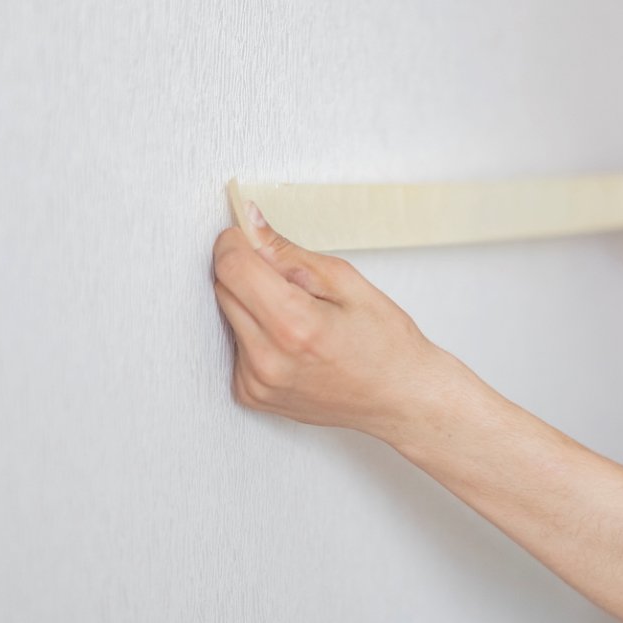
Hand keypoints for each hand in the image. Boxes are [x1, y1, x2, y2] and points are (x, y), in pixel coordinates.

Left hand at [212, 203, 469, 444]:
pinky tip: (292, 344)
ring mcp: (257, 382)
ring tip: (299, 319)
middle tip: (293, 284)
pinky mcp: (251, 395)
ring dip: (253, 306)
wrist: (399, 397)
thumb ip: (289, 252)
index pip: (231, 266)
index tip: (249, 237)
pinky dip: (256, 337)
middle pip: (223, 289)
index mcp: (294, 324)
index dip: (237, 242)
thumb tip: (251, 225)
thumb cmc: (386, 345)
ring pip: (228, 317)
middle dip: (249, 273)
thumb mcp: (346, 281)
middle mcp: (268, 359)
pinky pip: (236, 347)